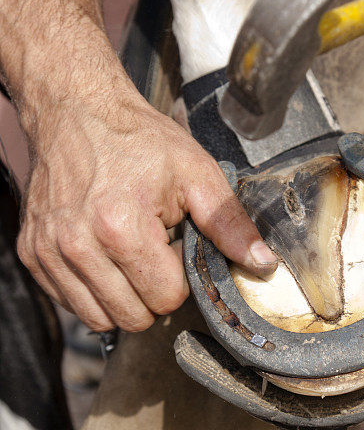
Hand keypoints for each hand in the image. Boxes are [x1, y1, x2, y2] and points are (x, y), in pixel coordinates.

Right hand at [17, 92, 276, 332]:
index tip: (175, 248)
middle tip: (155, 253)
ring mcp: (50, 252)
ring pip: (100, 319)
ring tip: (130, 256)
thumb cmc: (136, 140)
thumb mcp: (196, 173)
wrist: (76, 110)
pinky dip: (92, 292)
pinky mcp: (33, 254)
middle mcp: (78, 245)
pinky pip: (70, 304)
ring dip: (123, 299)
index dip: (179, 279)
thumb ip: (230, 224)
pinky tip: (104, 257)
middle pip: (133, 318)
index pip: (165, 299)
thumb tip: (263, 265)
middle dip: (153, 294)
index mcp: (121, 227)